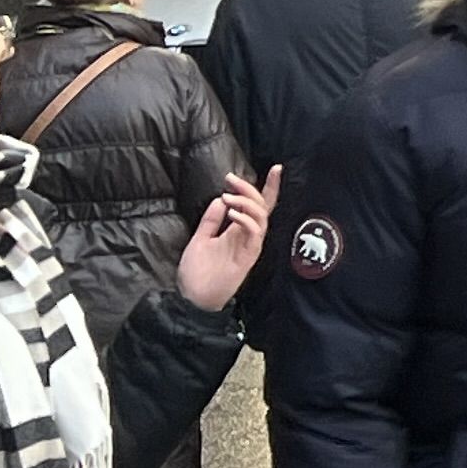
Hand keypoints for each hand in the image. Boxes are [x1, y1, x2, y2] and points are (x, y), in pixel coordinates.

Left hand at [176, 168, 274, 310]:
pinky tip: (232, 214)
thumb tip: (221, 199)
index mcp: (238, 231)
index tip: (274, 169)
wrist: (192, 299)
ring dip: (246, 202)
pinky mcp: (248, 255)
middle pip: (262, 206)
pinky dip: (246, 219)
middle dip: (251, 188)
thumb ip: (211, 221)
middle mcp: (247, 236)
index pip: (259, 206)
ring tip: (228, 197)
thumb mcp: (200, 239)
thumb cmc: (196, 273)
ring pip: (261, 216)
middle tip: (231, 179)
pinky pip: (255, 232)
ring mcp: (249, 245)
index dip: (268, 188)